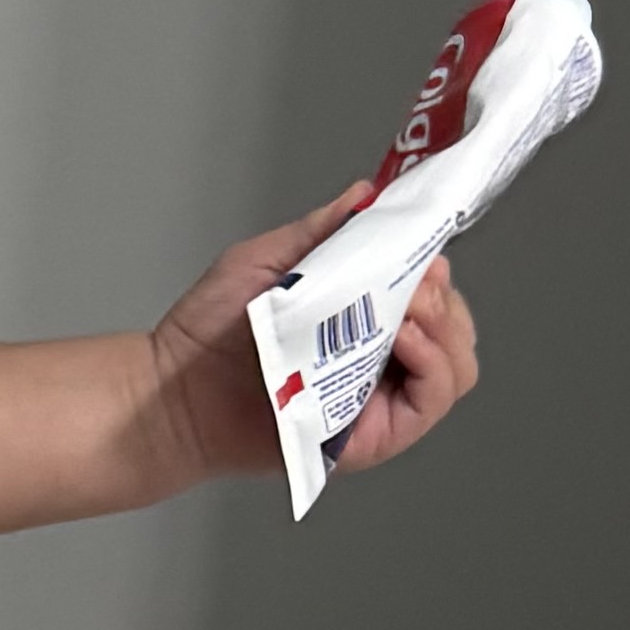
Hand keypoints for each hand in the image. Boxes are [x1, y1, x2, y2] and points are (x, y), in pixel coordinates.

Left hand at [144, 191, 480, 492]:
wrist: (174, 389)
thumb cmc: (210, 331)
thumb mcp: (267, 260)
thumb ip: (320, 230)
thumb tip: (367, 193)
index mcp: (362, 320)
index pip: (431, 295)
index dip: (436, 272)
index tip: (424, 249)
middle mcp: (380, 361)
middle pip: (454, 329)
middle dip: (445, 298)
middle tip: (418, 280)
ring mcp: (381, 399)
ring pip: (456, 367)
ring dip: (445, 328)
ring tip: (410, 308)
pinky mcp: (376, 435)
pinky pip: (431, 402)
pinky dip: (432, 363)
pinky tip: (404, 337)